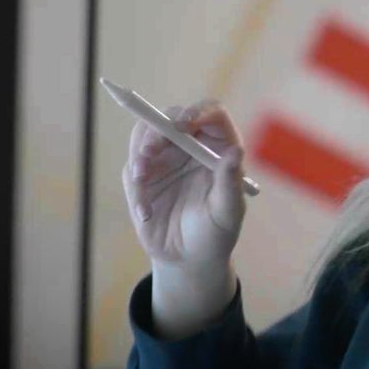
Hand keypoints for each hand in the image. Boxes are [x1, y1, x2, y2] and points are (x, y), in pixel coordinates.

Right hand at [121, 98, 247, 269]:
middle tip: (148, 151)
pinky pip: (132, 168)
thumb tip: (236, 151)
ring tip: (141, 179)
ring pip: (144, 135)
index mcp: (218, 146)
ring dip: (139, 153)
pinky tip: (146, 213)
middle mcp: (191, 144)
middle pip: (171, 116)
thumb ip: (230, 183)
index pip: (210, 113)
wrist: (188, 257)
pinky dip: (135, 188)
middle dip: (157, 130)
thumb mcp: (227, 212)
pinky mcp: (143, 172)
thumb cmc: (216, 233)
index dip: (196, 112)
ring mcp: (165, 155)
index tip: (182, 125)